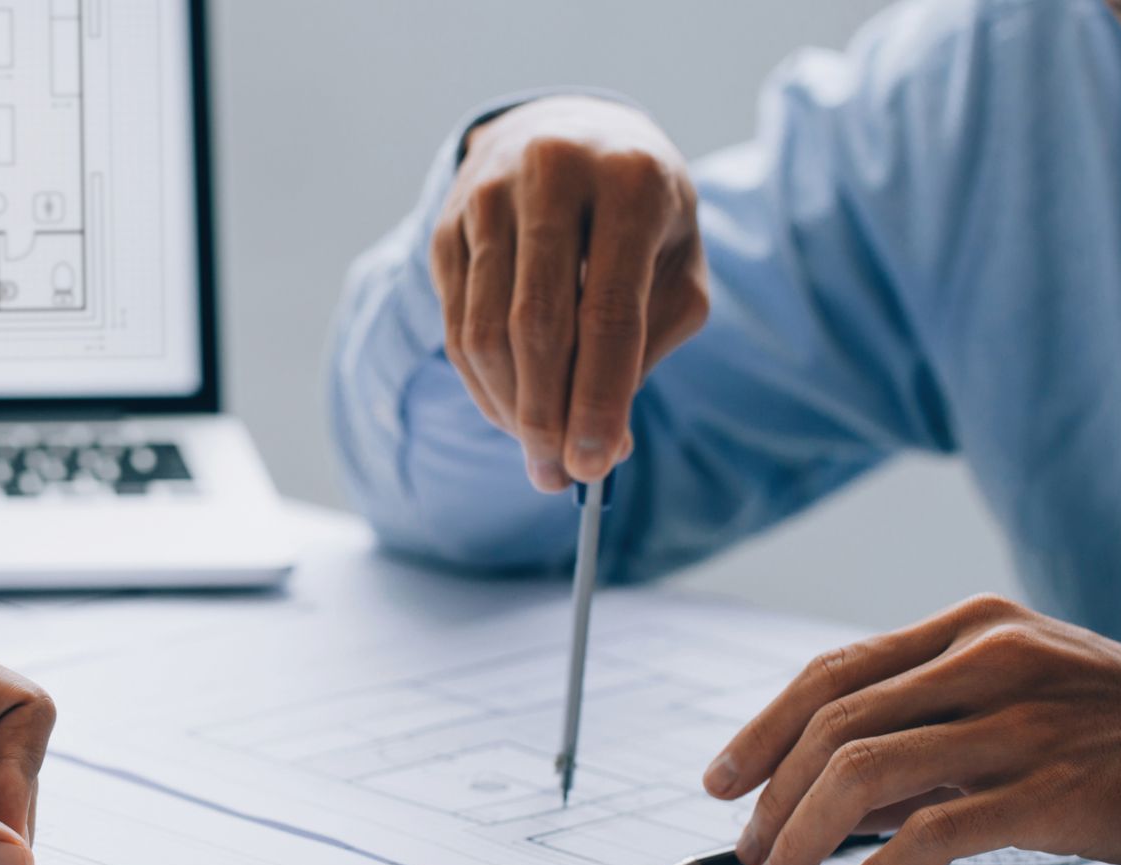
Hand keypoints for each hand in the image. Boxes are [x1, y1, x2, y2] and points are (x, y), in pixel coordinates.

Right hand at [432, 95, 707, 491]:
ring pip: (483, 333)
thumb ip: (649, 346)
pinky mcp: (447, 224)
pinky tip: (510, 411)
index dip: (600, 399)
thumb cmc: (639, 213)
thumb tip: (607, 444)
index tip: (596, 467)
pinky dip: (482, 386)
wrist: (570, 131)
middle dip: (546, 417)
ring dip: (509, 411)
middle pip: (536, 327)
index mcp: (630, 181)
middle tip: (557, 478)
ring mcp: (487, 196)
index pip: (608, 312)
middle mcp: (552, 175)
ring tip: (538, 454)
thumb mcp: (674, 264)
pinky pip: (456, 326)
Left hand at [704, 596, 1120, 864]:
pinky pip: (930, 836)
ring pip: (863, 775)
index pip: (833, 673)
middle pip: (833, 724)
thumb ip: (928, 732)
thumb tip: (828, 797)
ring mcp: (1021, 722)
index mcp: (972, 627)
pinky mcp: (1053, 789)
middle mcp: (989, 660)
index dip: (762, 730)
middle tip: (746, 854)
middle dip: (771, 798)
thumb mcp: (1021, 699)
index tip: (720, 782)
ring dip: (800, 840)